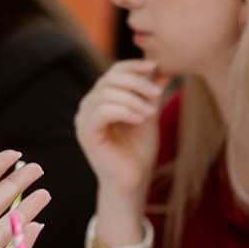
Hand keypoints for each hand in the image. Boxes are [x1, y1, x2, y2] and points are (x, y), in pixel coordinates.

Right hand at [74, 60, 166, 197]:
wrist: (133, 182)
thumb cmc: (139, 151)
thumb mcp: (149, 114)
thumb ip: (152, 92)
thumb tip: (164, 67)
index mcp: (101, 99)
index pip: (114, 72)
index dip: (134, 66)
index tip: (156, 67)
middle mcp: (89, 105)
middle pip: (110, 79)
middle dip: (137, 82)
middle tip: (158, 93)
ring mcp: (84, 119)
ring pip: (106, 93)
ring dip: (133, 99)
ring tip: (152, 112)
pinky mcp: (86, 133)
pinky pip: (102, 111)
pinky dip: (124, 111)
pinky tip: (141, 119)